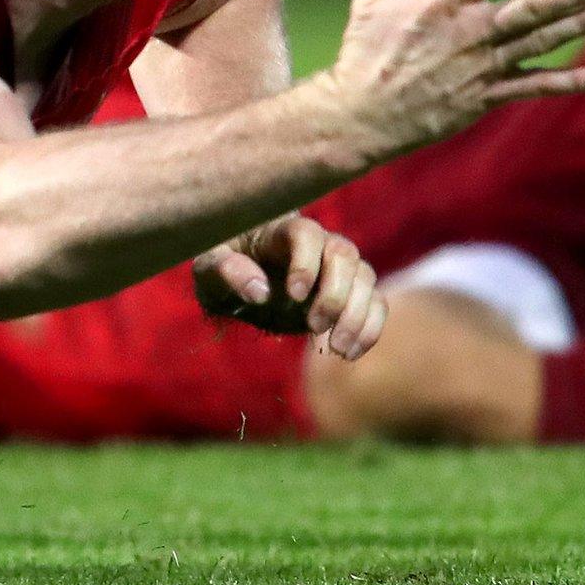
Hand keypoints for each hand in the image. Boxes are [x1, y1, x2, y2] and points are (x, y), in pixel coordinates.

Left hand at [193, 213, 384, 358]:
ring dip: (357, 315)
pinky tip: (350, 354)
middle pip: (344, 254)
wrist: (239, 280)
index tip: (293, 295)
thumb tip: (259, 290)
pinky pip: (376, 302)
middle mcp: (317, 243)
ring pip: (365, 277)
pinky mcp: (348, 293)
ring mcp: (337, 267)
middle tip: (314, 327)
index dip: (305, 262)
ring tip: (336, 348)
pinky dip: (370, 328)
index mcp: (280, 230)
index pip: (306, 234)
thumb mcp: (208, 269)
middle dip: (334, 293)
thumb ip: (225, 270)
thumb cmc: (220, 267)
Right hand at [325, 0, 584, 161]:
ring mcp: (480, 66)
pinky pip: (534, 87)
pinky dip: (569, 82)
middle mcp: (467, 33)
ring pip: (539, 42)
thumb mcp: (371, 3)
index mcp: (439, 3)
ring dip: (580, 25)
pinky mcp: (484, 97)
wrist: (360, 117)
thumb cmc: (363, 56)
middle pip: (530, 8)